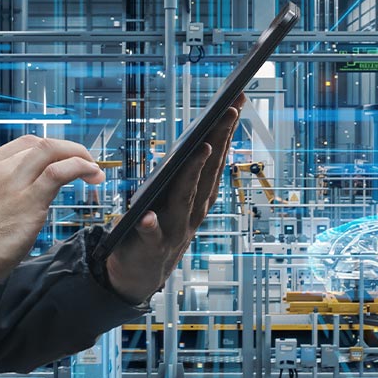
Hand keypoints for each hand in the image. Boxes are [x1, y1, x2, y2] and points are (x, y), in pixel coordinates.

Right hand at [0, 135, 105, 293]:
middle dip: (69, 150)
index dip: (50, 150)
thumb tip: (24, 199)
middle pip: (41, 144)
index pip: (24, 145)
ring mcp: (13, 183)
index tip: (64, 161)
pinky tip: (91, 175)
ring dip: (79, 156)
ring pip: (52, 151)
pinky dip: (80, 167)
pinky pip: (59, 172)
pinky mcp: (29, 201)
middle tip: (85, 164)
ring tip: (93, 170)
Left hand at [105, 96, 243, 303]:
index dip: (225, 131)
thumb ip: (186, 175)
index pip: (214, 159)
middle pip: (206, 172)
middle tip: (229, 110)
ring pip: (185, 197)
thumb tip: (201, 139)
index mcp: (198, 197)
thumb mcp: (175, 200)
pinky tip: (148, 217)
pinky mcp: (150, 246)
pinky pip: (150, 235)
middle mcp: (192, 211)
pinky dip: (151, 227)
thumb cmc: (158, 228)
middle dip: (218, 139)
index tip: (236, 103)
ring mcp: (173, 229)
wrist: (141, 274)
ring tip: (200, 149)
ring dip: (193, 174)